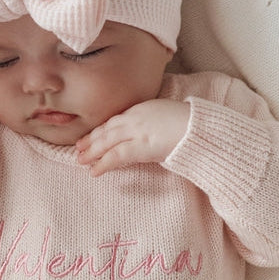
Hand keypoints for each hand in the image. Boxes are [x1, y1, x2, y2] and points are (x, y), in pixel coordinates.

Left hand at [75, 99, 189, 175]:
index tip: (91, 135)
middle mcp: (136, 117)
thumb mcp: (168, 117)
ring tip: (81, 161)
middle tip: (78, 148)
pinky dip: (104, 164)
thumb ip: (154, 123)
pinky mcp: (141, 146)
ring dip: (92, 152)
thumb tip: (149, 135)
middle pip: (108, 128)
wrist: (200, 128)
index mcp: (143, 108)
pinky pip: (117, 156)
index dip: (102, 129)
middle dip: (92, 139)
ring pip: (108, 141)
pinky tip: (94, 172)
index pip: (116, 119)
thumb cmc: (191, 125)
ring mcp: (137, 131)